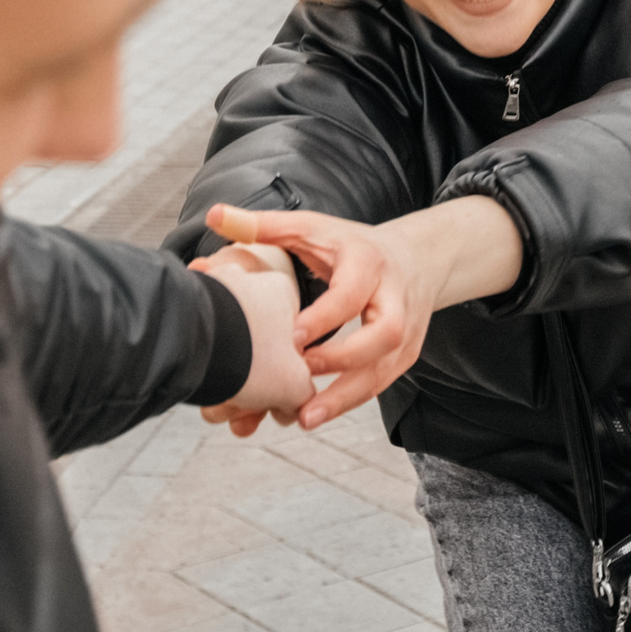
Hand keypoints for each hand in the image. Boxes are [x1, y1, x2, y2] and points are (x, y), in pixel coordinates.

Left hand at [205, 199, 521, 429]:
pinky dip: (349, 402)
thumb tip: (215, 215)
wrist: (415, 258)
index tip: (292, 338)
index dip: (326, 316)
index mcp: (369, 263)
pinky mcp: (405, 356)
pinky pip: (380, 384)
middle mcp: (395, 298)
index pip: (353, 293)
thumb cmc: (351, 246)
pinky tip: (315, 414)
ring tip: (304, 416)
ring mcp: (406, 331)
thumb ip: (264, 225)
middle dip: (344, 360)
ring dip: (346, 397)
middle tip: (301, 375)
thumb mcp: (313, 228)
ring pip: (384, 369)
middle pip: (384, 335)